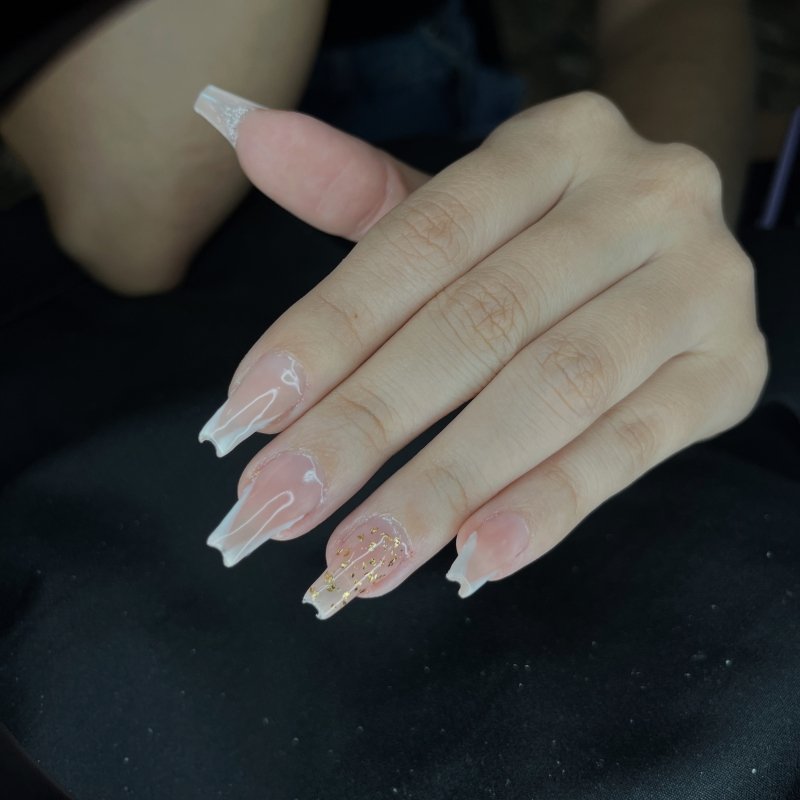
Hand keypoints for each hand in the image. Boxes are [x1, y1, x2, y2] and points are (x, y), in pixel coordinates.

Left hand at [195, 86, 767, 618]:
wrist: (677, 244)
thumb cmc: (546, 233)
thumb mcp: (464, 206)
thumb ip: (360, 189)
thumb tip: (251, 137)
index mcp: (557, 144)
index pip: (423, 241)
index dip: (330, 330)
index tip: (250, 413)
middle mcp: (640, 198)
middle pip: (480, 324)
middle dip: (368, 423)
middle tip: (281, 503)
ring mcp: (699, 285)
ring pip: (553, 391)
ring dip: (447, 483)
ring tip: (365, 554)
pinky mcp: (728, 370)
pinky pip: (632, 448)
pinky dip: (548, 505)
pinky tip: (474, 557)